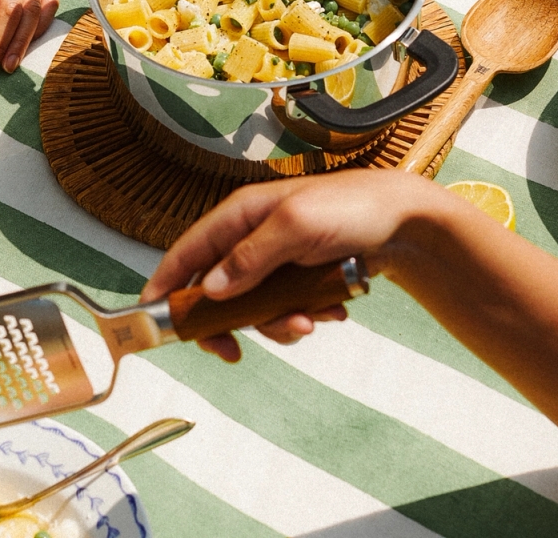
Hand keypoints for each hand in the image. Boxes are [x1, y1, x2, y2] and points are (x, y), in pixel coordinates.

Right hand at [140, 169, 444, 361]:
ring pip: (253, 307)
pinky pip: (285, 310)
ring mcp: (277, 260)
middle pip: (215, 290)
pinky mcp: (300, 278)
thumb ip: (250, 258)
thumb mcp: (296, 226)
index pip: (188, 250)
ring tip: (311, 319)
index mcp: (242, 214)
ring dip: (277, 322)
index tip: (150, 318)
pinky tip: (332, 310)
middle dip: (230, 321)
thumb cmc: (353, 207)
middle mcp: (253, 237)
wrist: (407, 222)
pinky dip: (305, 316)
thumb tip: (211, 289)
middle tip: (233, 350)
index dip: (166, 283)